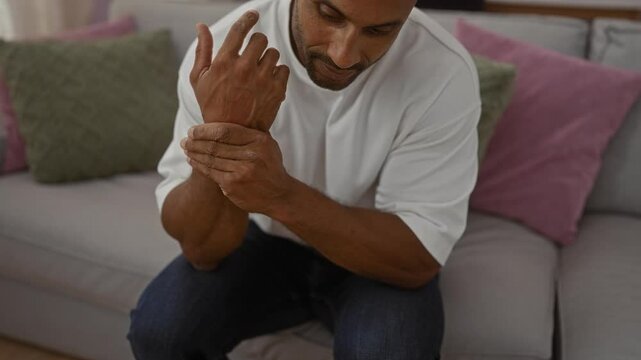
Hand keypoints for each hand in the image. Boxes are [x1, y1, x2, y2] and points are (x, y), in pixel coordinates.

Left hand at [181, 122, 293, 213]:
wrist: (280, 194)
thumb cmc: (270, 166)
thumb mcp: (268, 145)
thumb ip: (251, 132)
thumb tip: (228, 114)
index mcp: (259, 141)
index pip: (225, 131)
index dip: (205, 130)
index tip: (193, 130)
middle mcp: (252, 155)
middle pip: (215, 145)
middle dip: (196, 142)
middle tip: (185, 140)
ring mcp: (242, 171)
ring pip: (211, 159)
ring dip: (194, 153)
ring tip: (186, 148)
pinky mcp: (233, 185)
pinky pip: (211, 172)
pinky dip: (199, 166)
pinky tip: (192, 161)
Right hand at [190, 11, 289, 131]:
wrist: (232, 135)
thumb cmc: (212, 105)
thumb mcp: (198, 79)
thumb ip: (202, 50)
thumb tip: (201, 25)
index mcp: (224, 62)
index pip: (240, 30)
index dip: (248, 18)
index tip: (253, 14)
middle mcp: (244, 68)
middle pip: (260, 39)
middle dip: (257, 44)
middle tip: (252, 55)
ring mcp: (262, 79)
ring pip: (273, 53)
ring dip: (267, 59)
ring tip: (259, 71)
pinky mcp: (276, 90)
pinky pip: (283, 69)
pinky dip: (277, 73)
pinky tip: (267, 82)